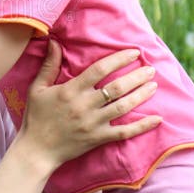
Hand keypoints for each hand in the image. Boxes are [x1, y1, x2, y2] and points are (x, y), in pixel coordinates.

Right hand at [18, 41, 160, 169]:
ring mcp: (93, 123)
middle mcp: (84, 105)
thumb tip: (54, 42)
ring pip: (123, 107)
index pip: (99, 70)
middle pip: (116, 88)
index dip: (119, 59)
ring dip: (141, 95)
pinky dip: (142, 126)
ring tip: (154, 85)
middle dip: (136, 76)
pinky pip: (124, 132)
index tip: (134, 52)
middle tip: (150, 68)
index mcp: (71, 90)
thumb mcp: (38, 88)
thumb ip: (49, 65)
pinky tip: (157, 119)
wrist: (36, 150)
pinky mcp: (98, 138)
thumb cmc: (36, 117)